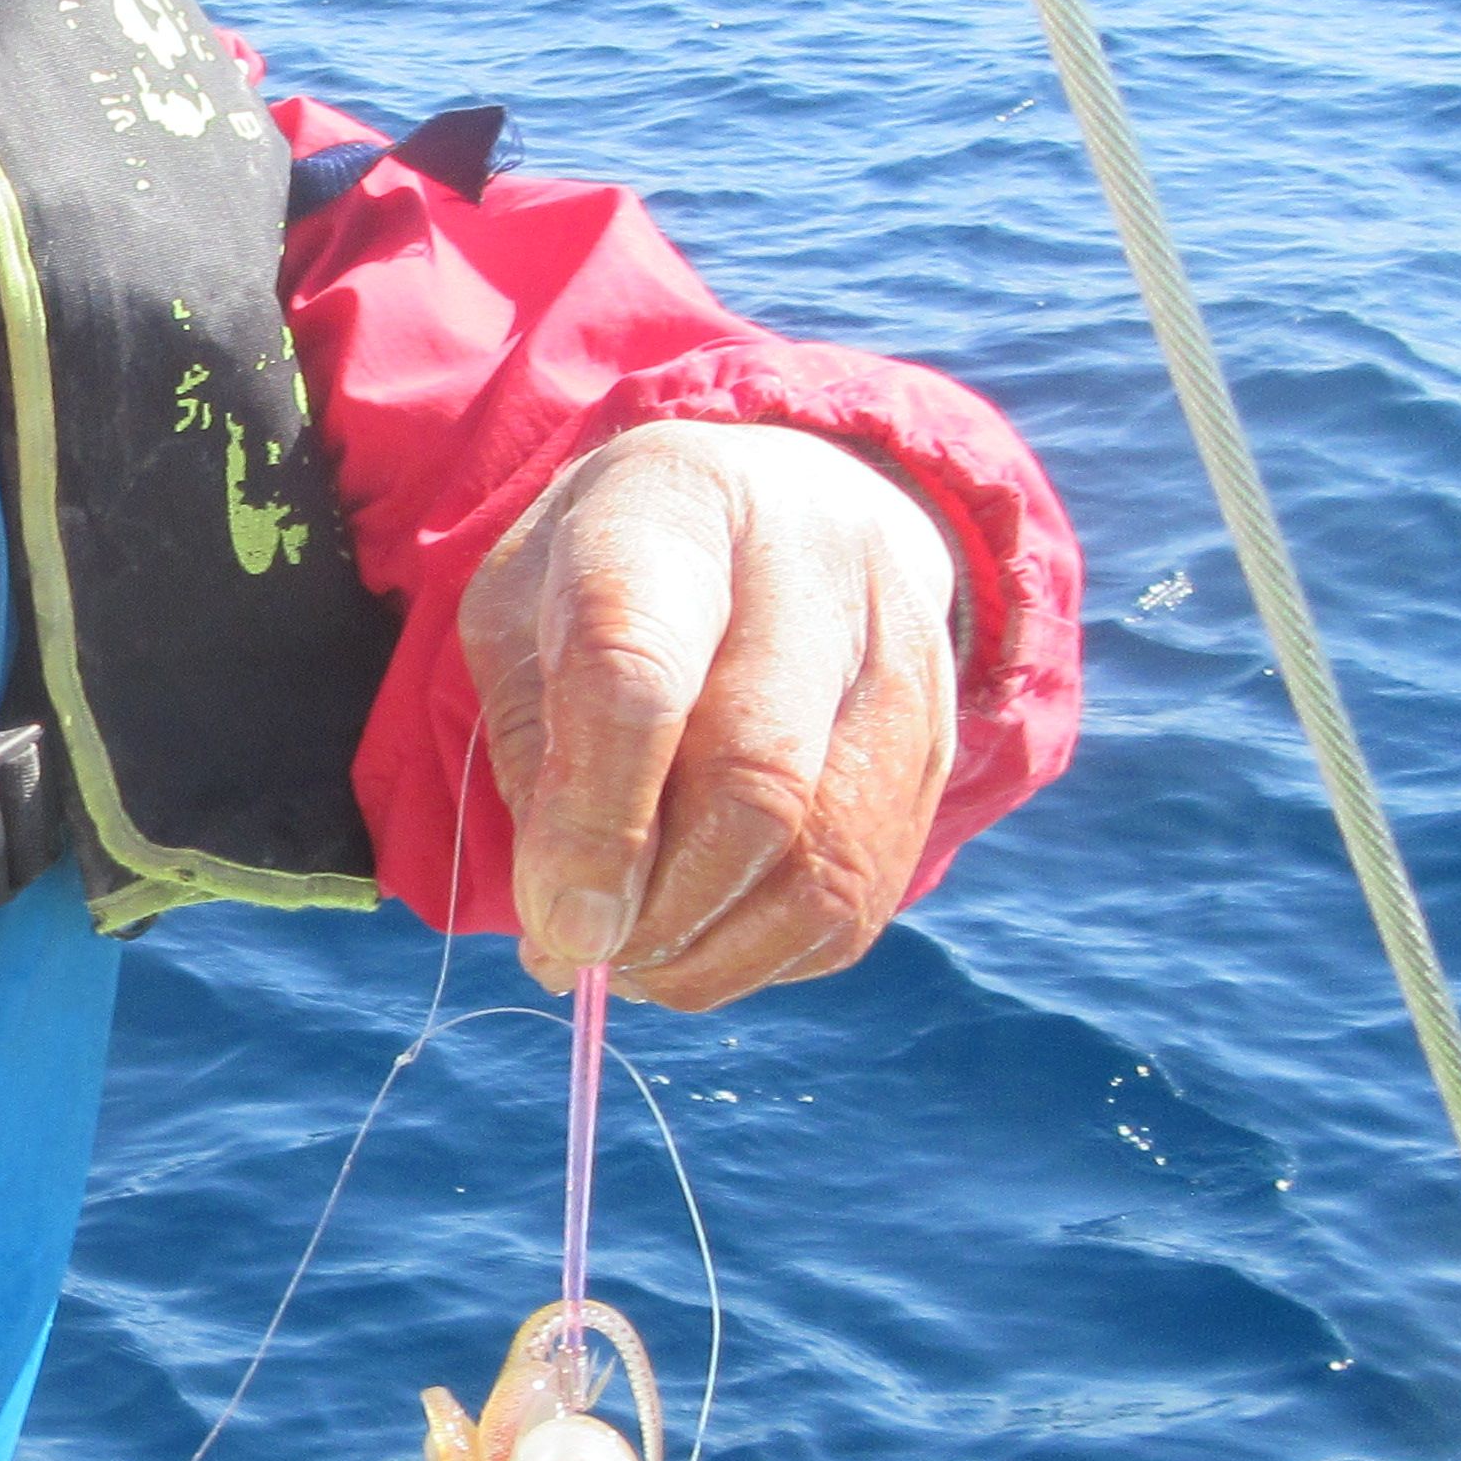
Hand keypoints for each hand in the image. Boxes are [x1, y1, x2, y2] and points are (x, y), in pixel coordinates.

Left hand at [460, 420, 959, 1008]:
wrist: (781, 503)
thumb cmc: (617, 571)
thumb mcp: (523, 611)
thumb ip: (534, 751)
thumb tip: (571, 924)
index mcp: (678, 511)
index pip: (636, 676)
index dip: (593, 825)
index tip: (558, 926)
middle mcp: (816, 570)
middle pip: (755, 784)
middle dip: (655, 908)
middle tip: (579, 952)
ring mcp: (903, 662)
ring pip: (826, 863)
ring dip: (712, 951)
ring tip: (632, 956)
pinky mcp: (937, 749)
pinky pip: (863, 898)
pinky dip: (769, 953)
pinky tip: (703, 936)